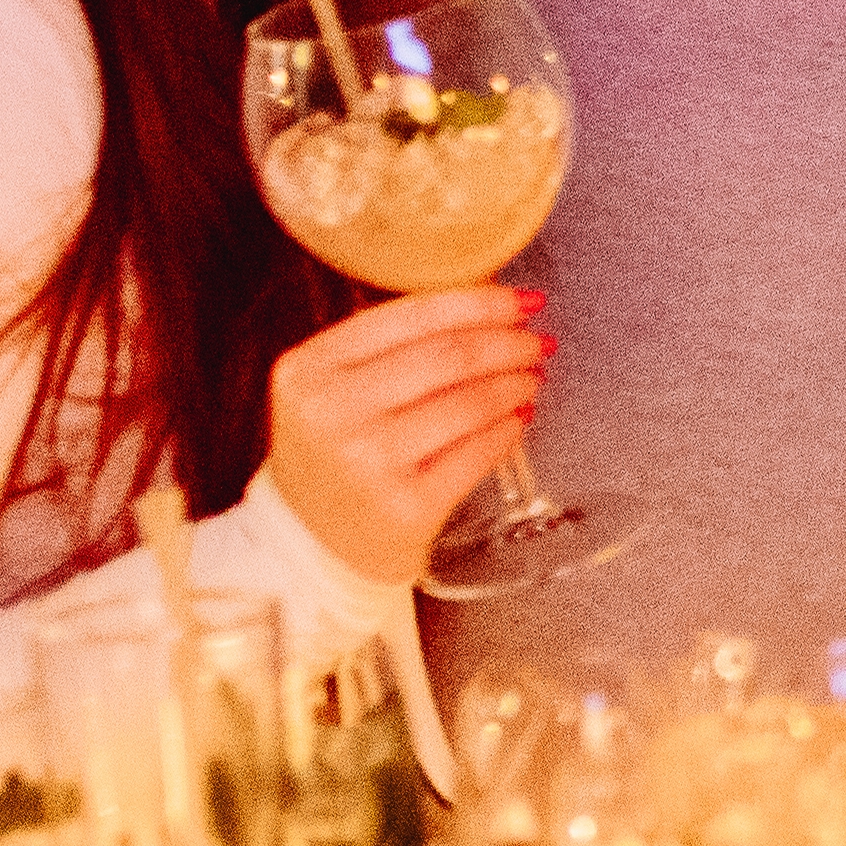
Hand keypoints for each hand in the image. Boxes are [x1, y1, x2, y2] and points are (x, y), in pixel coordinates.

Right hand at [264, 285, 553, 585]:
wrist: (309, 544)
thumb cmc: (329, 457)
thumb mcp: (329, 389)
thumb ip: (386, 346)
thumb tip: (483, 308)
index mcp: (309, 368)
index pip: (412, 315)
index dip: (479, 303)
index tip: (520, 300)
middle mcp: (333, 410)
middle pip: (448, 356)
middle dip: (506, 343)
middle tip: (535, 342)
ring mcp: (370, 461)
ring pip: (469, 402)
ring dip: (514, 384)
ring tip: (530, 379)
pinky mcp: (408, 506)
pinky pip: (477, 453)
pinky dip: (507, 430)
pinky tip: (517, 418)